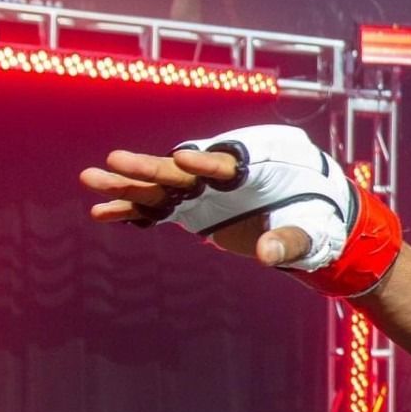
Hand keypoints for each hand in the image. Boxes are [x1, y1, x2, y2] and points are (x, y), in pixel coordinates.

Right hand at [80, 125, 345, 268]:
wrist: (317, 218)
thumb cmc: (321, 217)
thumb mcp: (313, 231)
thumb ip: (291, 241)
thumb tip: (268, 254)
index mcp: (259, 168)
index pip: (228, 162)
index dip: (206, 161)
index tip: (182, 157)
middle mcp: (225, 175)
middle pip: (183, 170)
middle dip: (150, 168)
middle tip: (114, 162)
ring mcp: (206, 190)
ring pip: (162, 186)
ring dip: (129, 186)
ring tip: (90, 179)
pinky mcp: (195, 207)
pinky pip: (159, 208)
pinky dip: (133, 212)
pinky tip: (101, 212)